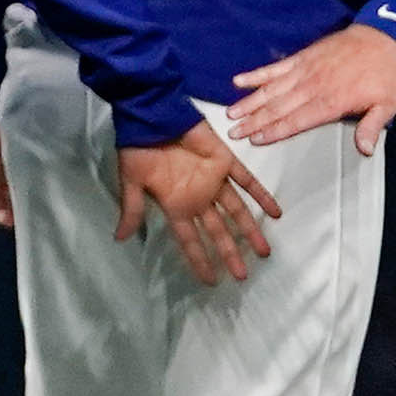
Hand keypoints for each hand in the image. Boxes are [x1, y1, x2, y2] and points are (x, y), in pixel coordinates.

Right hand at [113, 121, 280, 286]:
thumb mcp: (132, 181)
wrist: (152, 115)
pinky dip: (262, 196)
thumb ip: (133, 209)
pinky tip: (276, 213)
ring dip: (250, 231)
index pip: (191, 240)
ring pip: (237, 211)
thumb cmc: (139, 148)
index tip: (210, 281)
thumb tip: (119, 238)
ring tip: (264, 252)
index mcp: (176, 205)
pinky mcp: (225, 162)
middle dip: (230, 253)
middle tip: (243, 275)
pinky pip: (248, 181)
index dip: (199, 261)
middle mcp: (198, 197)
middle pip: (218, 232)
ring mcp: (213, 180)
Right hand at [227, 24, 395, 154]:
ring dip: (250, 102)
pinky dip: (256, 75)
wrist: (384, 37)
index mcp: (331, 102)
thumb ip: (372, 127)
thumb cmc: (386, 74)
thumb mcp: (388, 104)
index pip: (297, 120)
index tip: (256, 140)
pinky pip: (275, 68)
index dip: (275, 131)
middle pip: (278, 107)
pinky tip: (239, 81)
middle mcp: (313, 87)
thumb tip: (364, 150)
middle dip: (254, 121)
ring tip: (231, 112)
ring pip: (271, 89)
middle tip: (232, 132)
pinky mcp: (302, 57)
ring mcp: (304, 70)